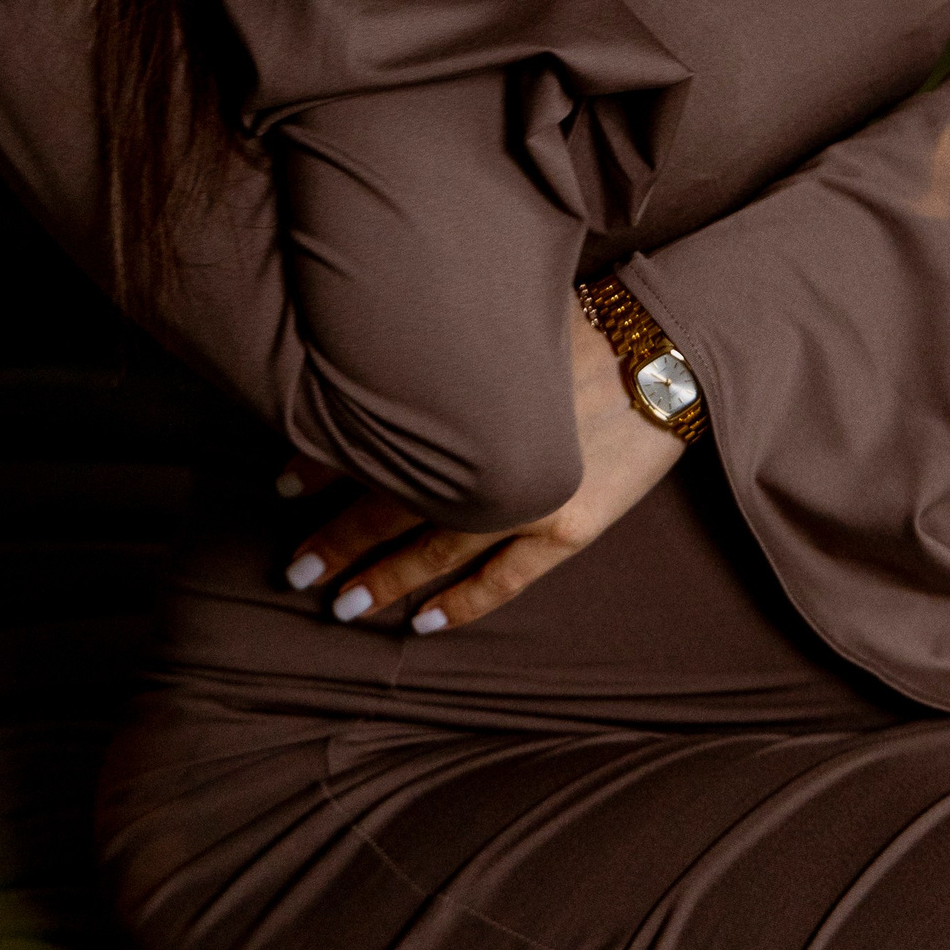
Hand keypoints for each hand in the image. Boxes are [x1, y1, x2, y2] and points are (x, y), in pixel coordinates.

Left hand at [282, 299, 684, 634]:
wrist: (666, 346)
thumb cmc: (580, 325)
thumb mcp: (499, 327)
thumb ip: (440, 361)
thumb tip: (378, 376)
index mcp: (463, 403)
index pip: (375, 442)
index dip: (324, 467)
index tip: (282, 486)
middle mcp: (486, 457)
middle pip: (393, 505)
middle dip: (337, 540)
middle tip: (293, 569)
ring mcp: (527, 500)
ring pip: (437, 551)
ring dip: (385, 580)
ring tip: (342, 604)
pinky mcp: (568, 527)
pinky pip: (505, 579)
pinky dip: (461, 604)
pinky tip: (423, 624)